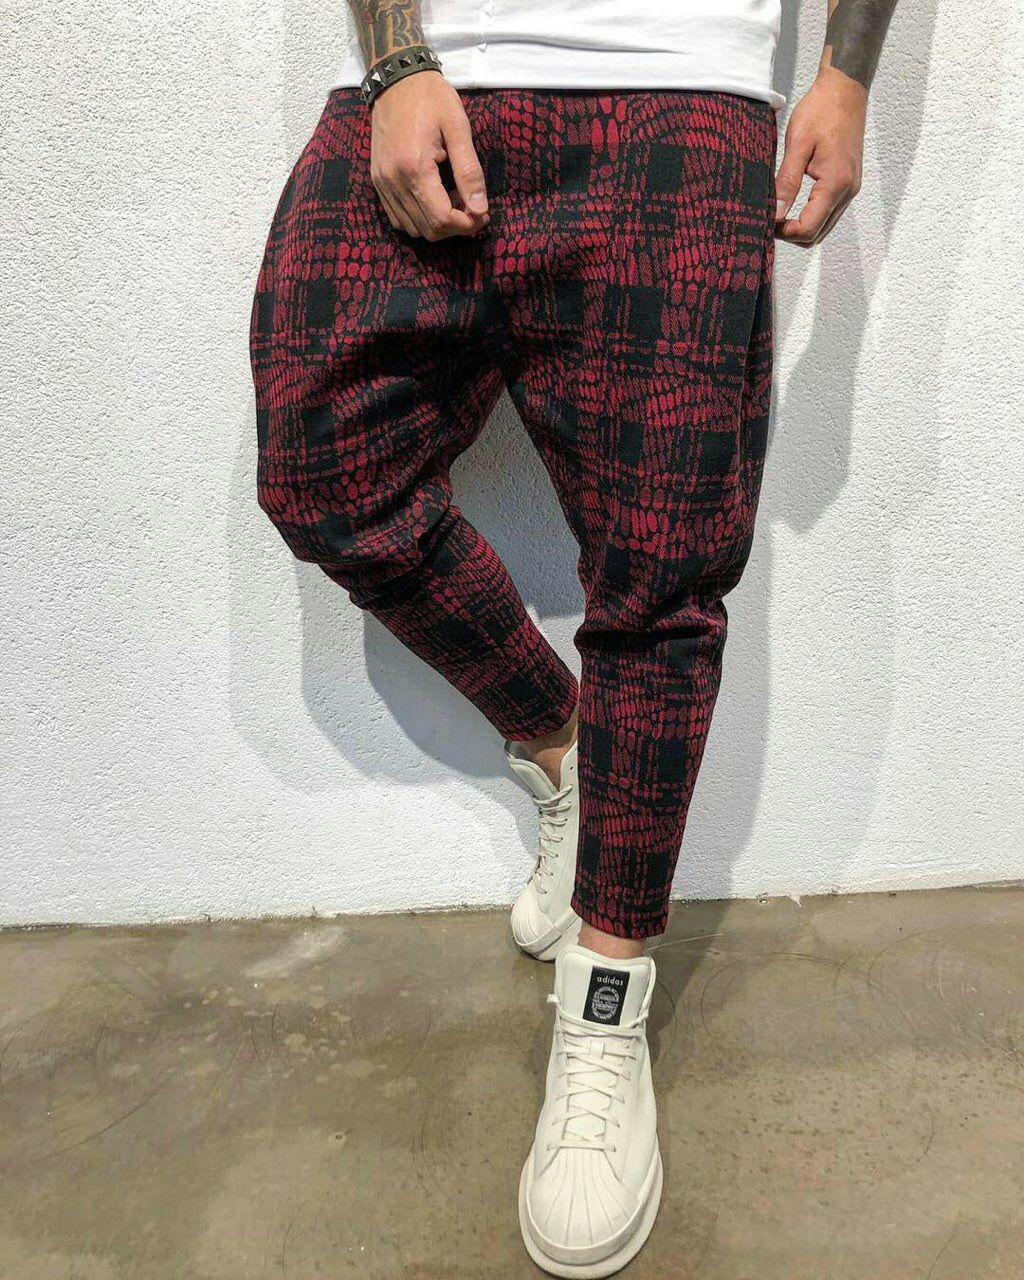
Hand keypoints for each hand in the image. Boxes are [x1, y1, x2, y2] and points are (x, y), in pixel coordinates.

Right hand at [369, 70, 488, 239]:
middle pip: (428, 230)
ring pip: (413, 228)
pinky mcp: (378, 181)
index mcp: (415, 167)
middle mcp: (394, 181)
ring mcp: (382, 183)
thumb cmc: (431, 97)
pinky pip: (398, 218)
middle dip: (455, 227)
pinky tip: (434, 199)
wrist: (395, 78)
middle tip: (473, 208)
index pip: (442, 219)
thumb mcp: (458, 127)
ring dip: (438, 224)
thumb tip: (480, 208)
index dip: (467, 224)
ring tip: (454, 200)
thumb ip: (469, 171)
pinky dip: (419, 218)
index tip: (483, 213)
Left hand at [774, 67, 865, 246]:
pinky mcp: (848, 183)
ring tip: (779, 211)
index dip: (784, 232)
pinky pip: (829, 213)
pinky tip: (793, 204)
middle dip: (791, 234)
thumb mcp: (797, 145)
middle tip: (769, 218)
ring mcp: (850, 188)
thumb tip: (775, 213)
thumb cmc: (821, 111)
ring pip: (823, 227)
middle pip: (817, 235)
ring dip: (801, 227)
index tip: (766, 221)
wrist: (845, 89)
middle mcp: (847, 191)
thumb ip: (786, 182)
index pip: (809, 228)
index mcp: (835, 183)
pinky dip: (811, 216)